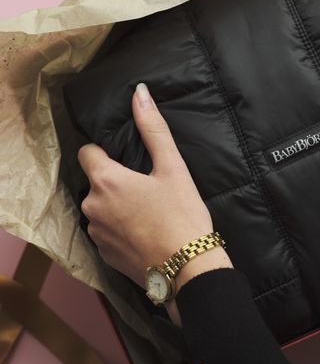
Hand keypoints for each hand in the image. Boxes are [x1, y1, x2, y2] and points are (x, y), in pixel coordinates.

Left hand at [78, 83, 231, 323]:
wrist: (188, 270)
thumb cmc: (182, 215)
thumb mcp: (173, 167)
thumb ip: (153, 128)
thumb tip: (140, 93)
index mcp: (105, 181)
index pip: (87, 152)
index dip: (106, 152)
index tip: (128, 159)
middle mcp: (92, 207)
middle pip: (96, 182)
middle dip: (116, 181)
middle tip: (149, 187)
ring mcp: (96, 234)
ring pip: (101, 208)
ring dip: (117, 206)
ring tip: (149, 212)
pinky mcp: (105, 256)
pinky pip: (107, 233)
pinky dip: (122, 230)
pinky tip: (146, 232)